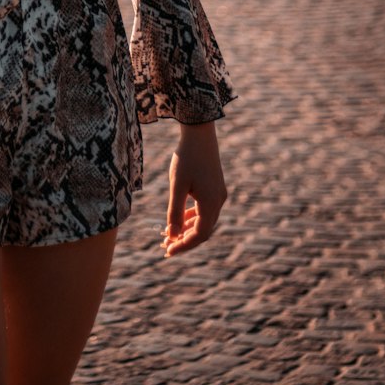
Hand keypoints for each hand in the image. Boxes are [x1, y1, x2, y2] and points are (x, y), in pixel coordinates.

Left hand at [162, 121, 226, 256]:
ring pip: (204, 221)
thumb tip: (172, 235)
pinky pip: (204, 210)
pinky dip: (192, 217)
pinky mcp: (215, 187)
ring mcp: (218, 194)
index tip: (167, 251)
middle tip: (166, 246)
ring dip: (188, 229)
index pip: (199, 235)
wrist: (200, 133)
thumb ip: (174, 211)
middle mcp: (218, 201)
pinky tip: (180, 219)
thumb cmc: (186, 157)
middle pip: (203, 231)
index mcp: (211, 204)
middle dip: (185, 240)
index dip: (183, 245)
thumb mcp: (177, 185)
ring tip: (170, 236)